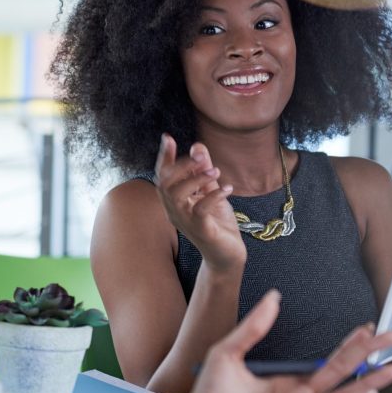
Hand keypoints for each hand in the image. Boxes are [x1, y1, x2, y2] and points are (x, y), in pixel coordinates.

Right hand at [154, 134, 243, 270]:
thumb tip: (197, 146)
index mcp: (175, 201)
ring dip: (195, 178)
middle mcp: (175, 211)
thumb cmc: (217, 224)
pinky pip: (200, 210)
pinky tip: (228, 189)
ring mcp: (186, 222)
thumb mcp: (211, 192)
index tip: (168, 137)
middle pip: (164, 183)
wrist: (229, 255)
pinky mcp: (201, 231)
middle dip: (181, 165)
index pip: (162, 176)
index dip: (163, 157)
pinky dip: (213, 196)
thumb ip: (204, 171)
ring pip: (177, 195)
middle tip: (201, 156)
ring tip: (216, 171)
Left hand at [179, 291, 391, 392]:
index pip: (329, 361)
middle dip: (370, 355)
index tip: (370, 327)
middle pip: (344, 373)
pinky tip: (370, 392)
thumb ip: (254, 326)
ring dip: (371, 380)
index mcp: (290, 381)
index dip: (351, 344)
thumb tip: (273, 296)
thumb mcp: (230, 351)